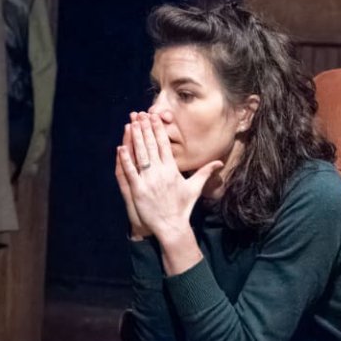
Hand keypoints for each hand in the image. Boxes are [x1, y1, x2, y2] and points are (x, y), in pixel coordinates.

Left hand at [117, 112, 222, 245]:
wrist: (172, 226)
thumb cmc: (183, 208)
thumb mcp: (195, 188)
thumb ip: (205, 172)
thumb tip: (219, 163)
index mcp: (173, 170)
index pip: (164, 144)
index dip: (158, 129)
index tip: (153, 117)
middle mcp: (161, 172)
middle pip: (151, 145)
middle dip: (145, 128)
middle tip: (139, 114)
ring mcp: (149, 181)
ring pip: (140, 155)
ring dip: (135, 138)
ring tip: (131, 123)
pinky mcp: (138, 190)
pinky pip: (130, 172)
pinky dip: (126, 159)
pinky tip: (121, 147)